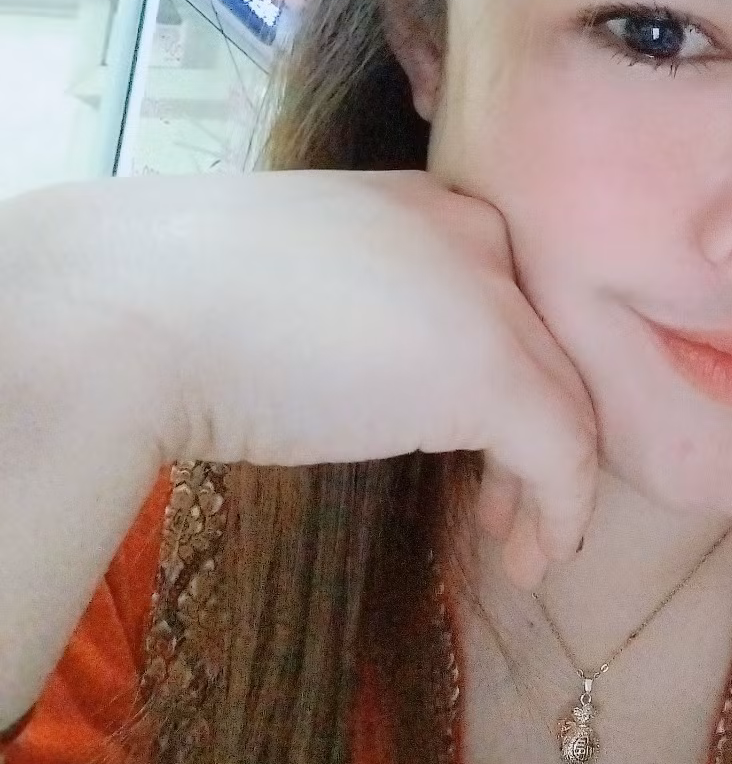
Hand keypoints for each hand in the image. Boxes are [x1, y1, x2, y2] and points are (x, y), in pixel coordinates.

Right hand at [49, 172, 600, 586]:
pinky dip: (559, 513)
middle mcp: (474, 232)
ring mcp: (490, 296)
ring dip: (552, 488)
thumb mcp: (303, 286)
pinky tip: (534, 560)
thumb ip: (369, 311)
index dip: (513, 376)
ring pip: (563, 401)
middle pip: (545, 347)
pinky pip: (560, 452)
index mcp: (424, 203)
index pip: (505, 296)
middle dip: (539, 436)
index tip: (490, 446)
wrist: (135, 314)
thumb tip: (386, 379)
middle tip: (514, 510)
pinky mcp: (492, 369)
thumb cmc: (183, 301)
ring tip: (529, 551)